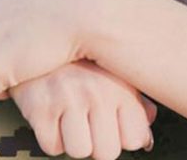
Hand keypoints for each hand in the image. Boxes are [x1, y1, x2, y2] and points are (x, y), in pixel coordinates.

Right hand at [12, 61, 156, 159]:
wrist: (40, 38)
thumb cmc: (84, 64)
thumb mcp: (118, 77)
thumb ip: (137, 107)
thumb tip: (146, 140)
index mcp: (122, 88)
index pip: (135, 140)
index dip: (124, 140)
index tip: (116, 128)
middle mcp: (98, 93)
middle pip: (107, 152)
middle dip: (98, 145)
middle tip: (90, 125)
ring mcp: (68, 99)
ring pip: (79, 151)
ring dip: (74, 142)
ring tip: (72, 120)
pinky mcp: (39, 107)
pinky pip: (52, 146)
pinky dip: (51, 138)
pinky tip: (54, 118)